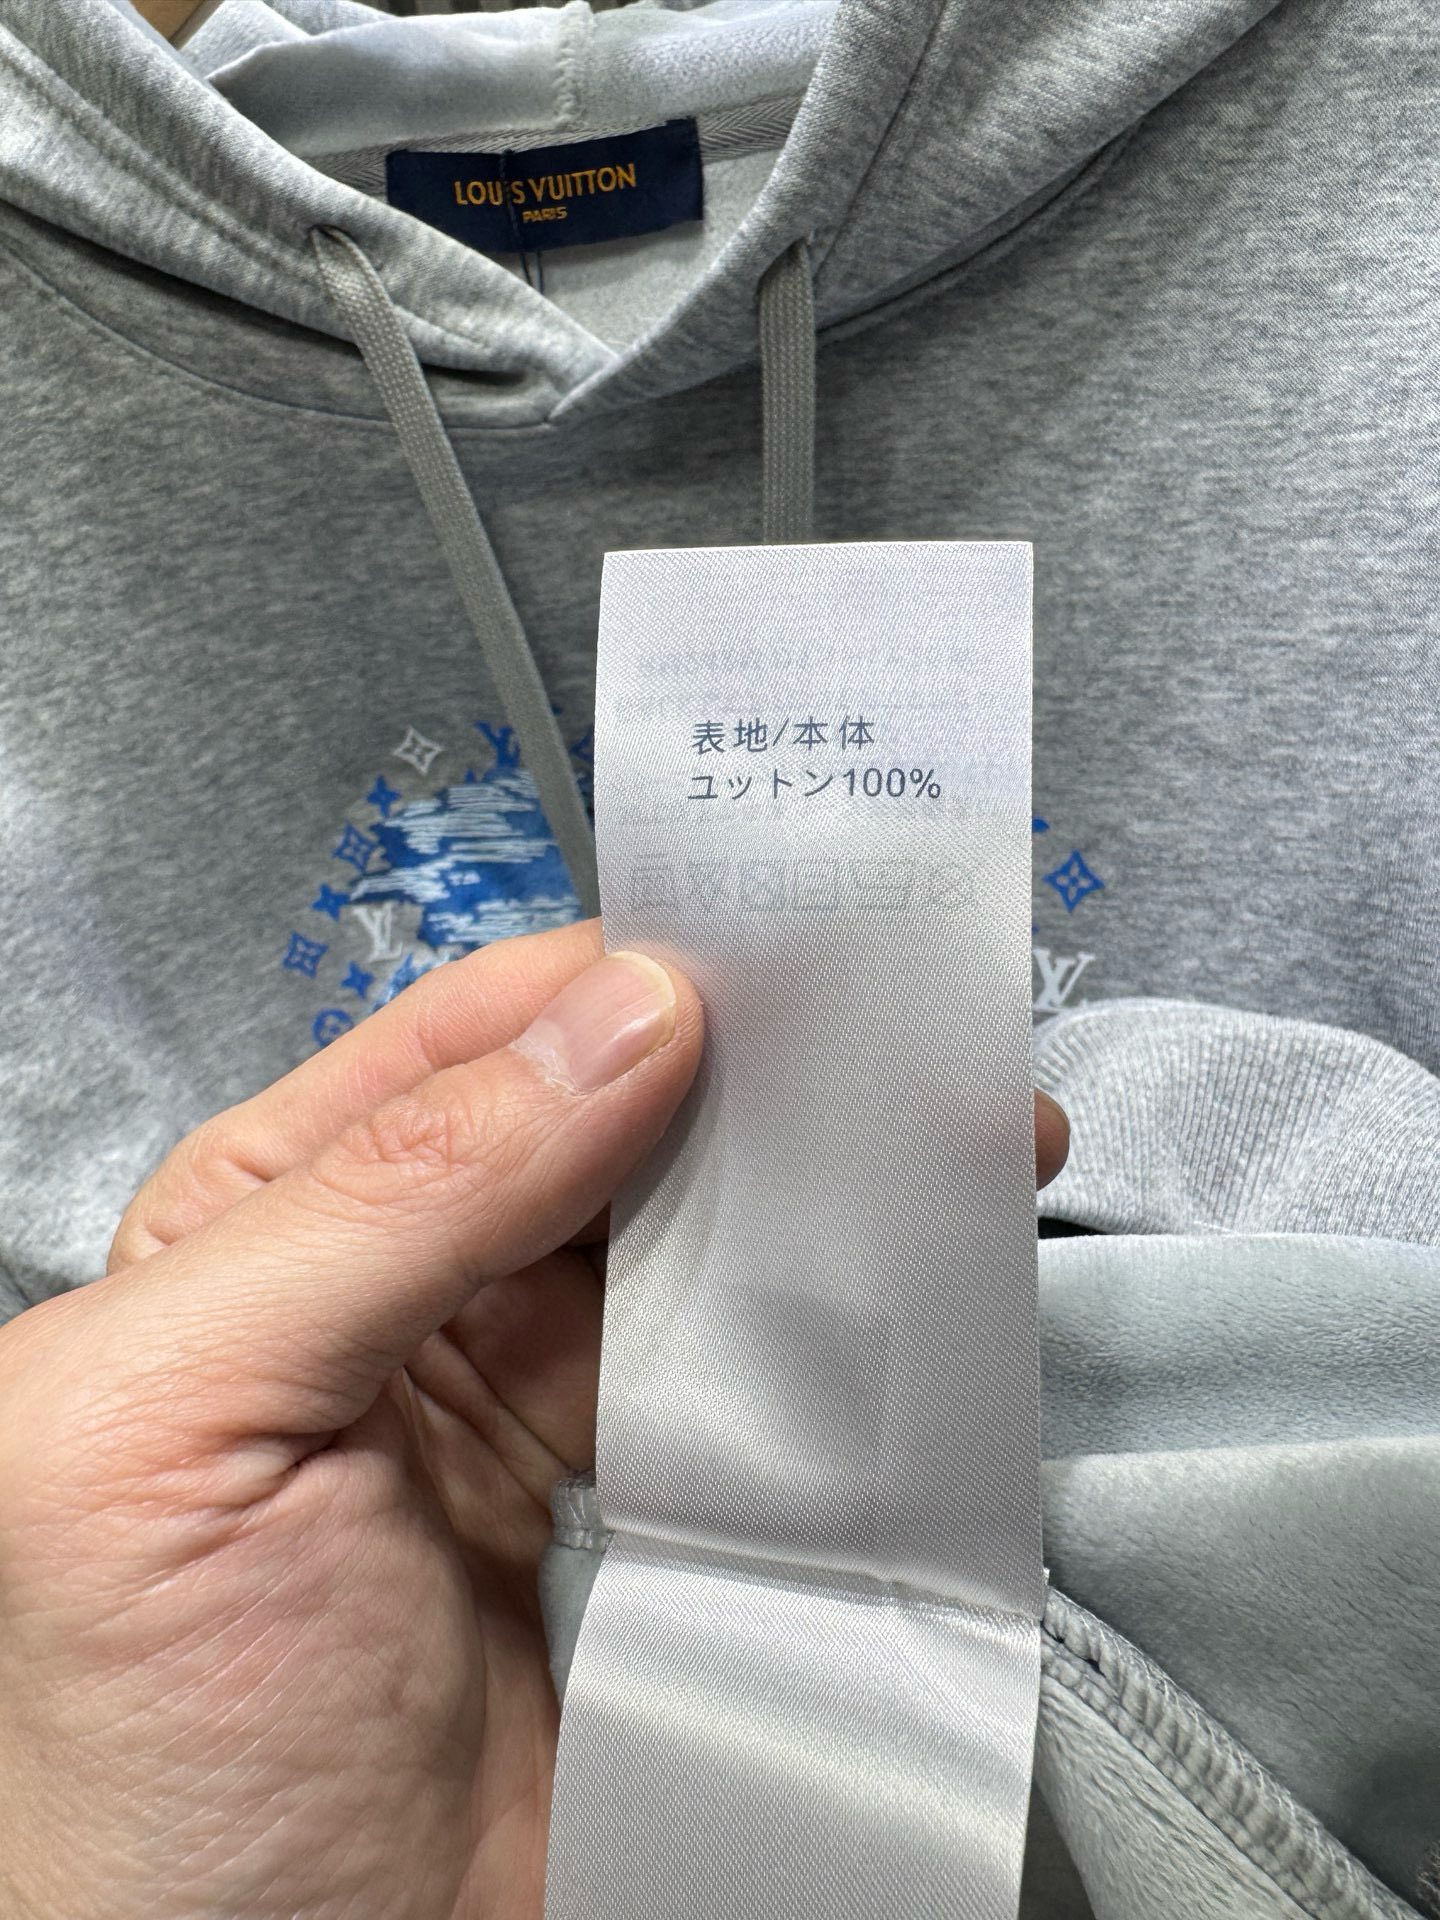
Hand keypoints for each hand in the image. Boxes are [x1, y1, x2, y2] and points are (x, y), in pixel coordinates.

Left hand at [0, 920, 1067, 1919]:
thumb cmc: (139, 1761)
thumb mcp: (196, 1414)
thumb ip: (402, 1193)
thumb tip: (614, 1022)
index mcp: (252, 1227)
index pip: (452, 1043)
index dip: (602, 982)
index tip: (758, 952)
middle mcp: (384, 1289)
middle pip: (587, 1124)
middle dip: (728, 1077)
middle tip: (876, 1047)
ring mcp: (503, 1397)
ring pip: (670, 1237)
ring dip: (784, 1191)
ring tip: (908, 1150)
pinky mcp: (608, 1498)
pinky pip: (722, 1371)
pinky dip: (802, 1327)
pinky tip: (866, 1289)